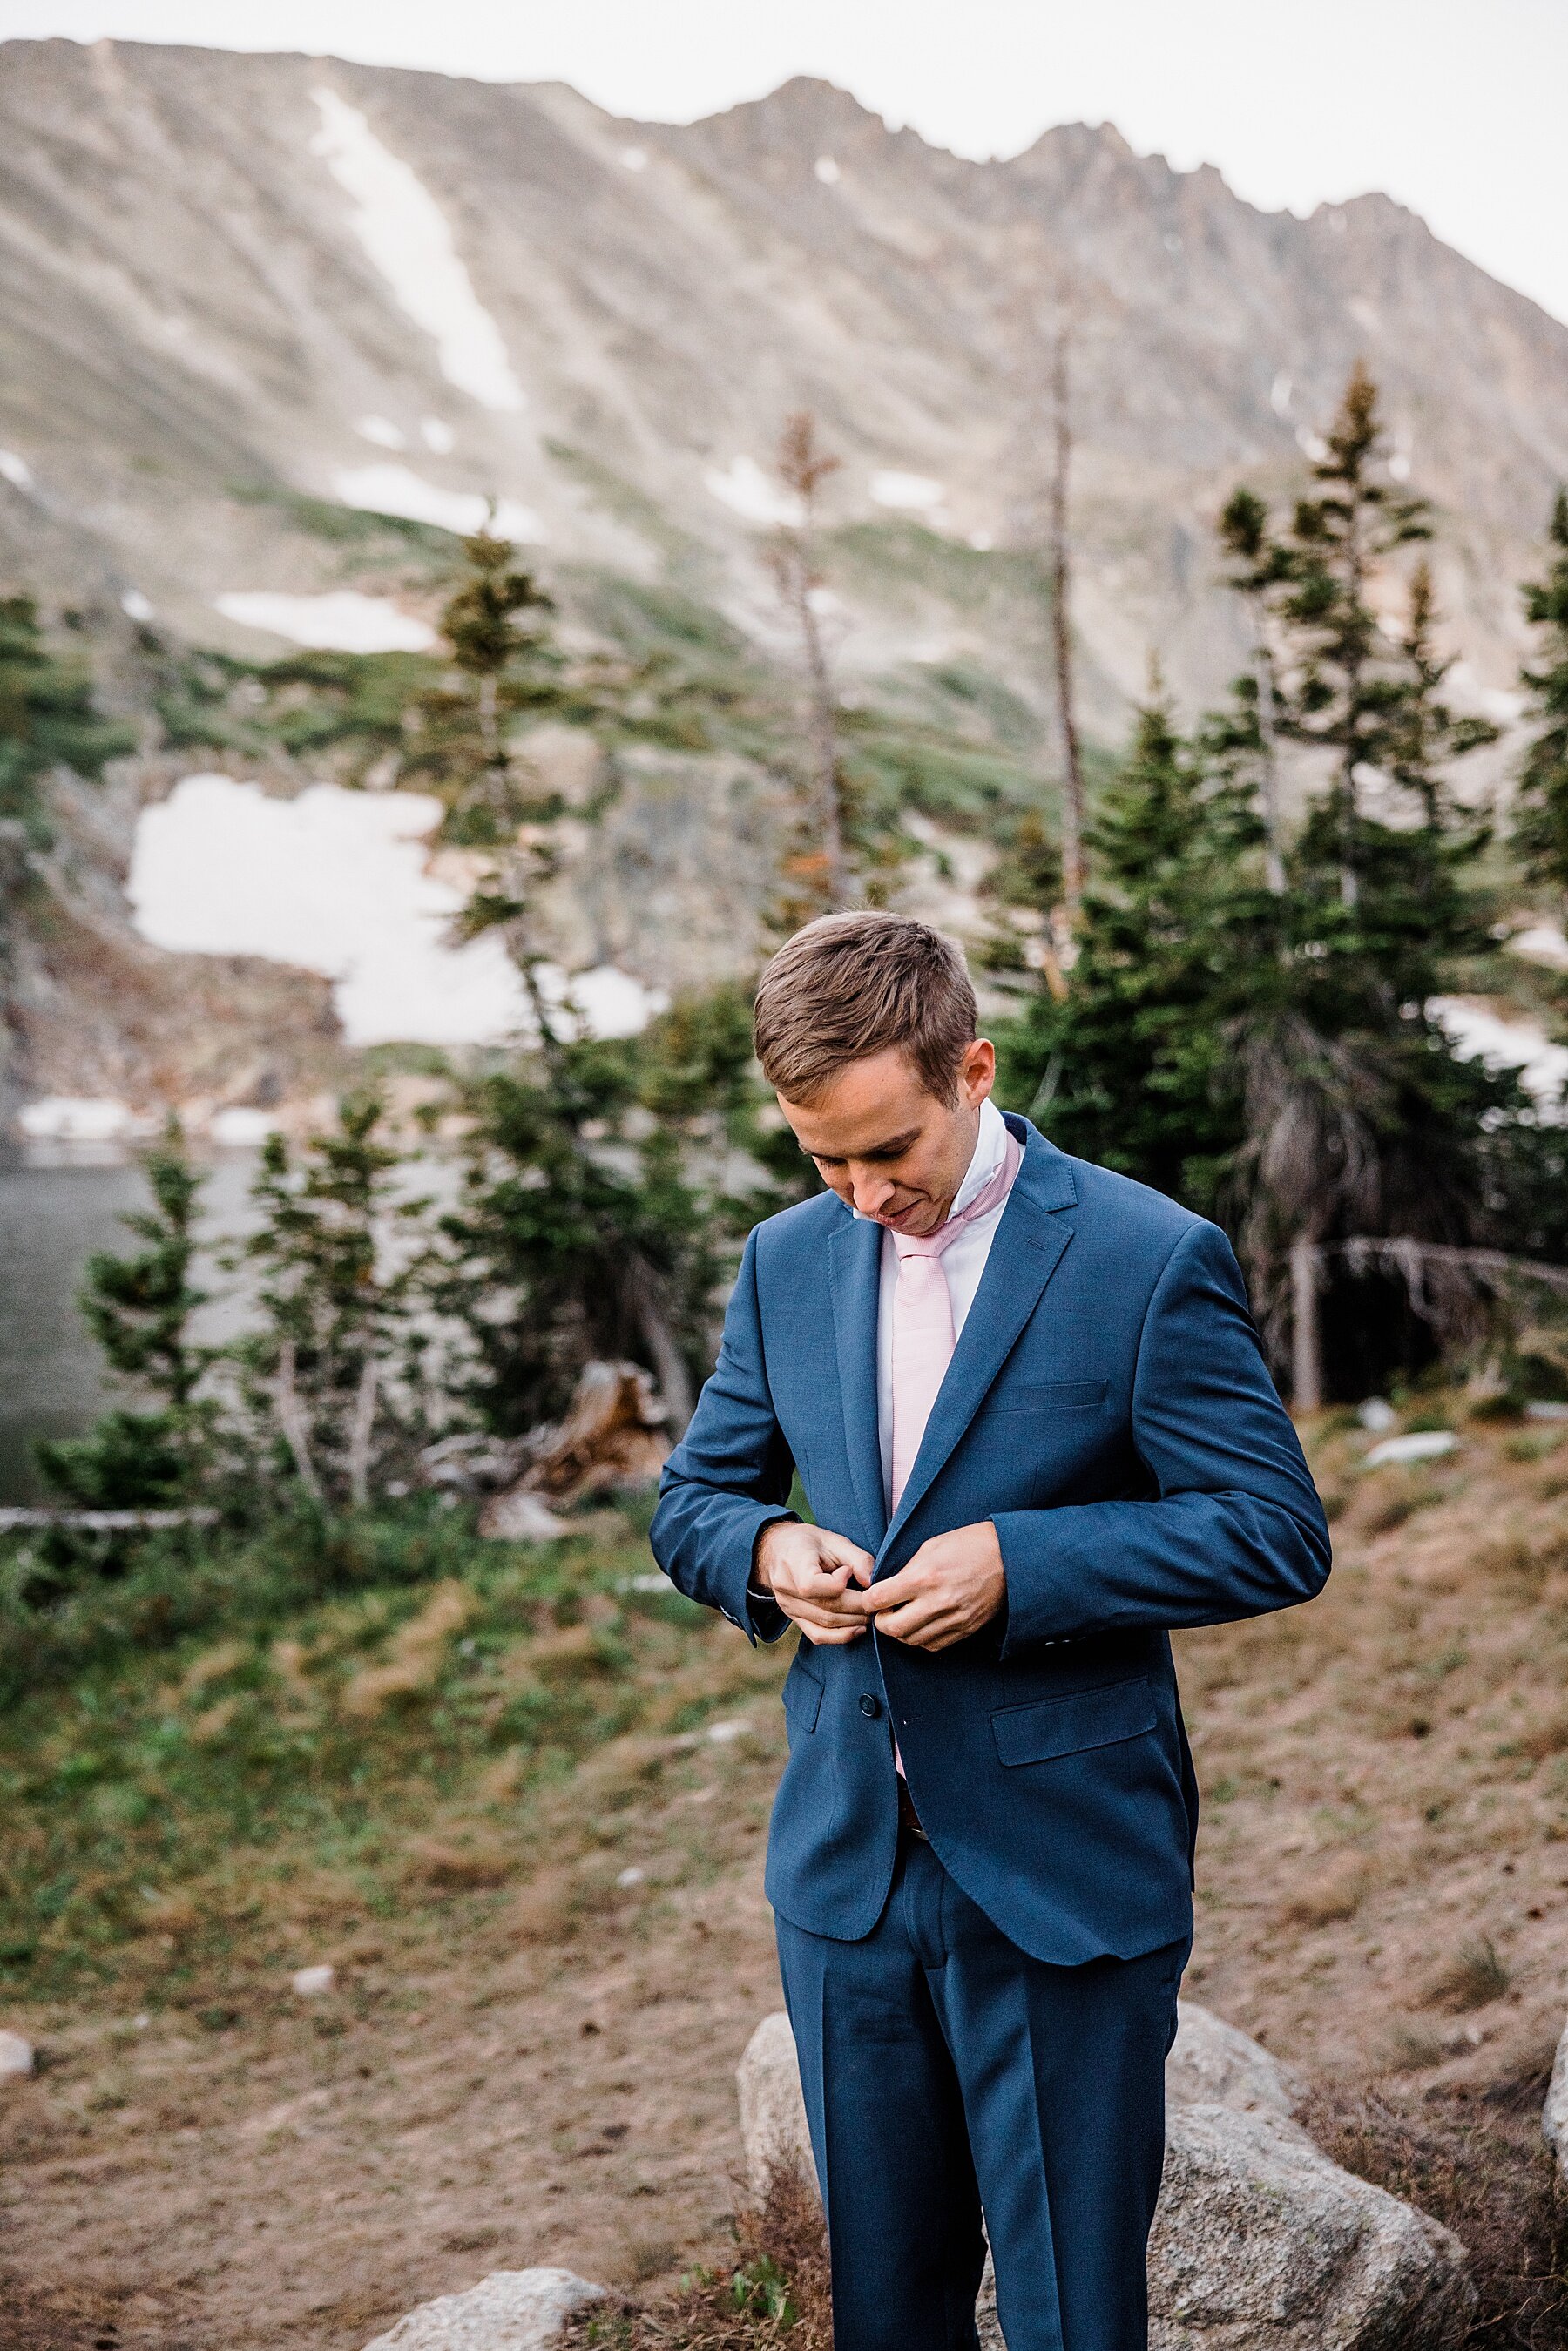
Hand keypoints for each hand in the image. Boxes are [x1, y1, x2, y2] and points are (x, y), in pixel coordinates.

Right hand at [755, 1521, 874, 1645]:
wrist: (780, 1551)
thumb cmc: (810, 1542)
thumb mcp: (834, 1540)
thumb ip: (857, 1558)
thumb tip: (872, 1582)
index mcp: (793, 1562)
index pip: (812, 1585)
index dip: (837, 1583)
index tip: (848, 1570)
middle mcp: (786, 1588)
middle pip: (826, 1607)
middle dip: (857, 1607)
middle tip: (877, 1602)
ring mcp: (788, 1606)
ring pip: (825, 1624)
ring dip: (853, 1622)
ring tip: (871, 1613)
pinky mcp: (794, 1618)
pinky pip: (817, 1635)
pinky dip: (840, 1636)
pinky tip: (858, 1629)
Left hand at [859, 1521, 1004, 1651]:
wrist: (1008, 1557)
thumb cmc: (968, 1545)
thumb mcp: (930, 1547)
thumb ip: (906, 1571)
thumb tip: (887, 1588)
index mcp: (925, 1577)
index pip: (879, 1600)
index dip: (869, 1601)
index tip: (870, 1598)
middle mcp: (937, 1602)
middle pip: (892, 1628)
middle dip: (881, 1622)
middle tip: (884, 1612)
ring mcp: (953, 1619)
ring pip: (911, 1640)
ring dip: (901, 1632)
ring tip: (903, 1617)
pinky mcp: (965, 1629)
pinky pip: (932, 1645)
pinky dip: (921, 1638)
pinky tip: (922, 1624)